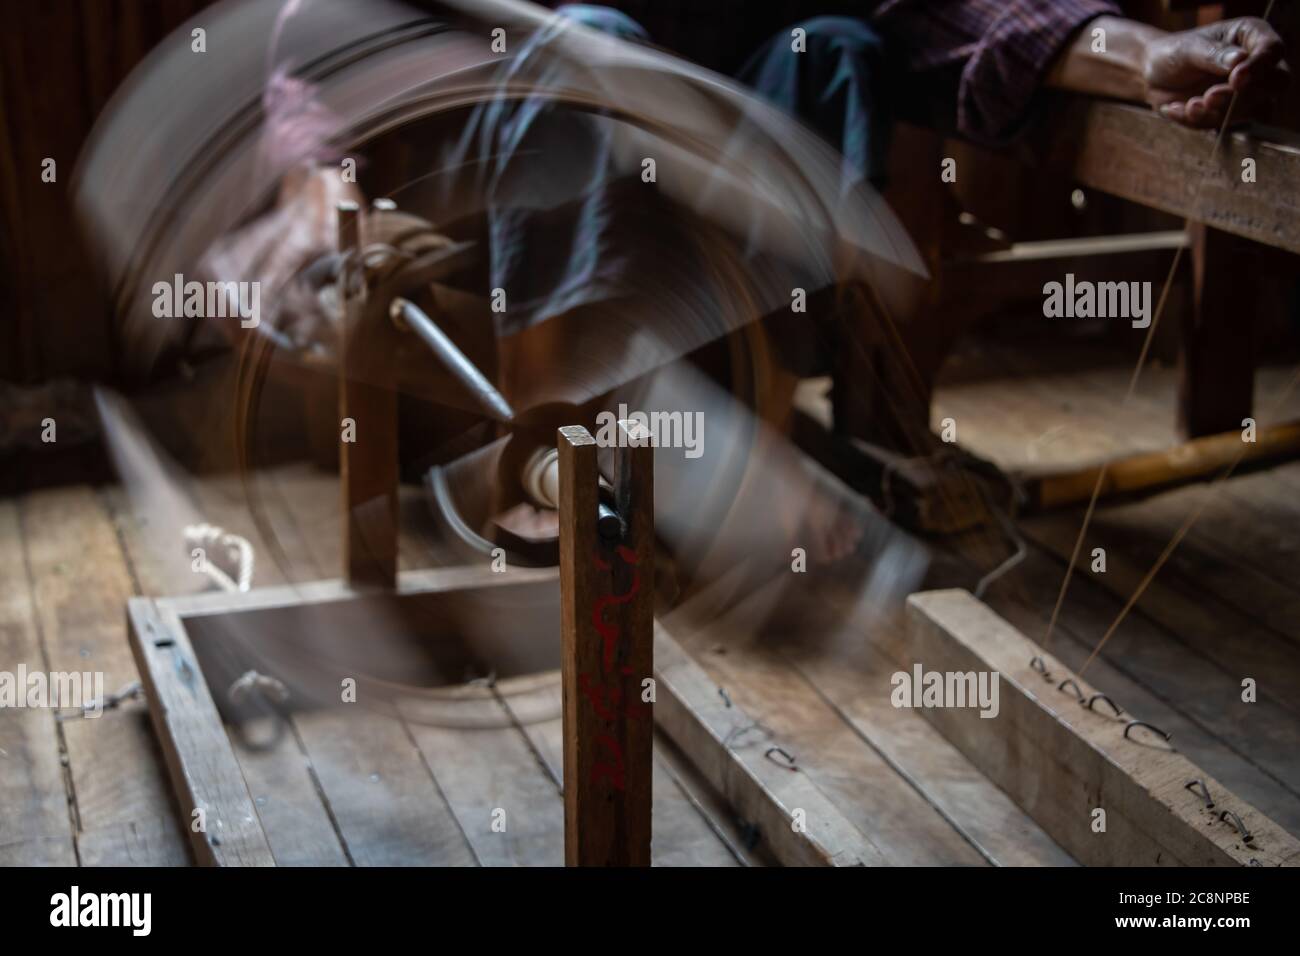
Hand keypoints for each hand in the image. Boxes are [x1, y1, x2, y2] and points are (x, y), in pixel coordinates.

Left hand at [1143, 17, 1289, 127]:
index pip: (1273, 51)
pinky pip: (1224, 125)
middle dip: (1243, 96)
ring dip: (1220, 113)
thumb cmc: (1174, 53)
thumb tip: (1240, 60)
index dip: (1259, 67)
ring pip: (1254, 109)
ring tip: (1190, 105)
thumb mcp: (1188, 49)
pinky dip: (1199, 121)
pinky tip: (1176, 110)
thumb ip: (1213, 54)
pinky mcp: (1231, 114)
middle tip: (1210, 97)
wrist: (1152, 76)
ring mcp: (1247, 92)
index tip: (1236, 79)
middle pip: (1275, 84)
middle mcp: (1256, 65)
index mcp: (1251, 37)